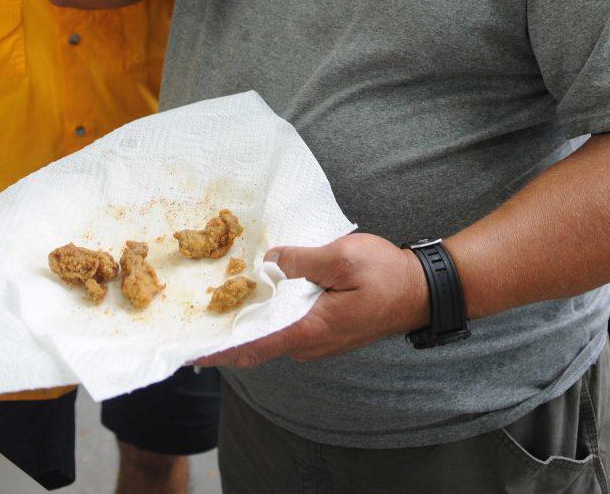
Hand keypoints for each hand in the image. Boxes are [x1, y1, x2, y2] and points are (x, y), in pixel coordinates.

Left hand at [193, 233, 429, 368]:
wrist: (420, 290)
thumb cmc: (385, 275)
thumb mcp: (341, 258)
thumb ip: (301, 261)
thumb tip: (269, 263)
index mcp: (309, 329)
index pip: (253, 347)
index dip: (218, 351)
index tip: (188, 351)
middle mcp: (308, 342)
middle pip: (256, 340)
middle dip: (226, 328)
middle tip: (194, 307)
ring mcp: (316, 338)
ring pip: (271, 331)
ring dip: (246, 316)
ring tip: (217, 293)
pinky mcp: (323, 328)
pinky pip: (286, 324)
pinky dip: (267, 312)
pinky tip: (255, 290)